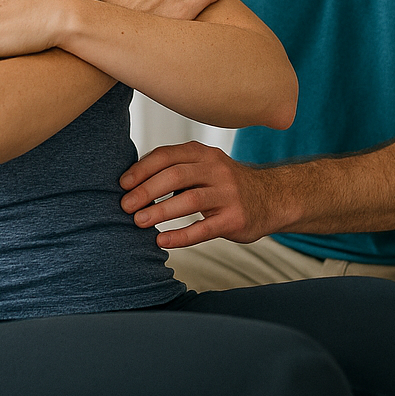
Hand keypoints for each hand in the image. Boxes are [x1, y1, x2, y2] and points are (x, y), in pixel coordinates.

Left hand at [119, 141, 282, 248]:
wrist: (272, 198)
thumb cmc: (225, 185)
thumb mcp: (204, 167)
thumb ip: (175, 169)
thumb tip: (132, 182)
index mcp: (204, 154)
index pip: (167, 156)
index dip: (141, 169)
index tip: (123, 184)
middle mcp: (217, 169)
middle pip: (175, 176)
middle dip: (146, 191)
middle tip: (125, 206)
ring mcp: (228, 194)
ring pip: (190, 200)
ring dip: (160, 212)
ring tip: (138, 222)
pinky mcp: (235, 219)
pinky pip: (204, 229)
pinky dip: (180, 236)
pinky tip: (162, 241)